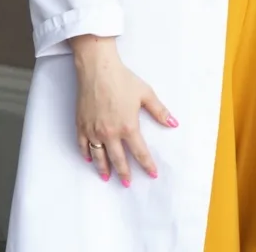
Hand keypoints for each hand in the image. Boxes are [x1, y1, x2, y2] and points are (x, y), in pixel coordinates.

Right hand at [70, 35, 176, 185]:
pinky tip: (89, 159)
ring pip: (98, 156)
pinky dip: (86, 154)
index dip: (147, 164)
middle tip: (127, 183)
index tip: (152, 174)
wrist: (97, 71)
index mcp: (128, 126)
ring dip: (103, 168)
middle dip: (124, 173)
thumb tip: (174, 123)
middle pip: (118, 159)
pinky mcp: (81, 125)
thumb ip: (160, 111)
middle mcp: (110, 133)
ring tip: (107, 177)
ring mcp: (94, 131)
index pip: (139, 152)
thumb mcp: (146, 94)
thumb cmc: (123, 80)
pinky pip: (83, 145)